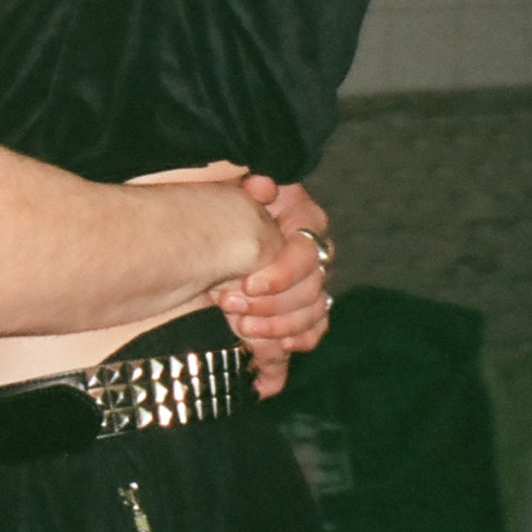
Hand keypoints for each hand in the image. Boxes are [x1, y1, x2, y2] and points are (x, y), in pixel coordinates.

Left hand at [212, 174, 333, 397]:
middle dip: (273, 304)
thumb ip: (253, 191)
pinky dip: (300, 339)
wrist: (214, 233)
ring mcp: (313, 280)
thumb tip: (263, 184)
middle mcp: (316, 251)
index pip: (306, 253)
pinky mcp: (305, 307)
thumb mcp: (236, 195)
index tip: (248, 284)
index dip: (280, 273)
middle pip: (313, 288)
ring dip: (279, 325)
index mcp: (305, 219)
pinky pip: (316, 328)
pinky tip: (278, 346)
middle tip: (232, 306)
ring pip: (314, 312)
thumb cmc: (229, 209)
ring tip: (242, 327)